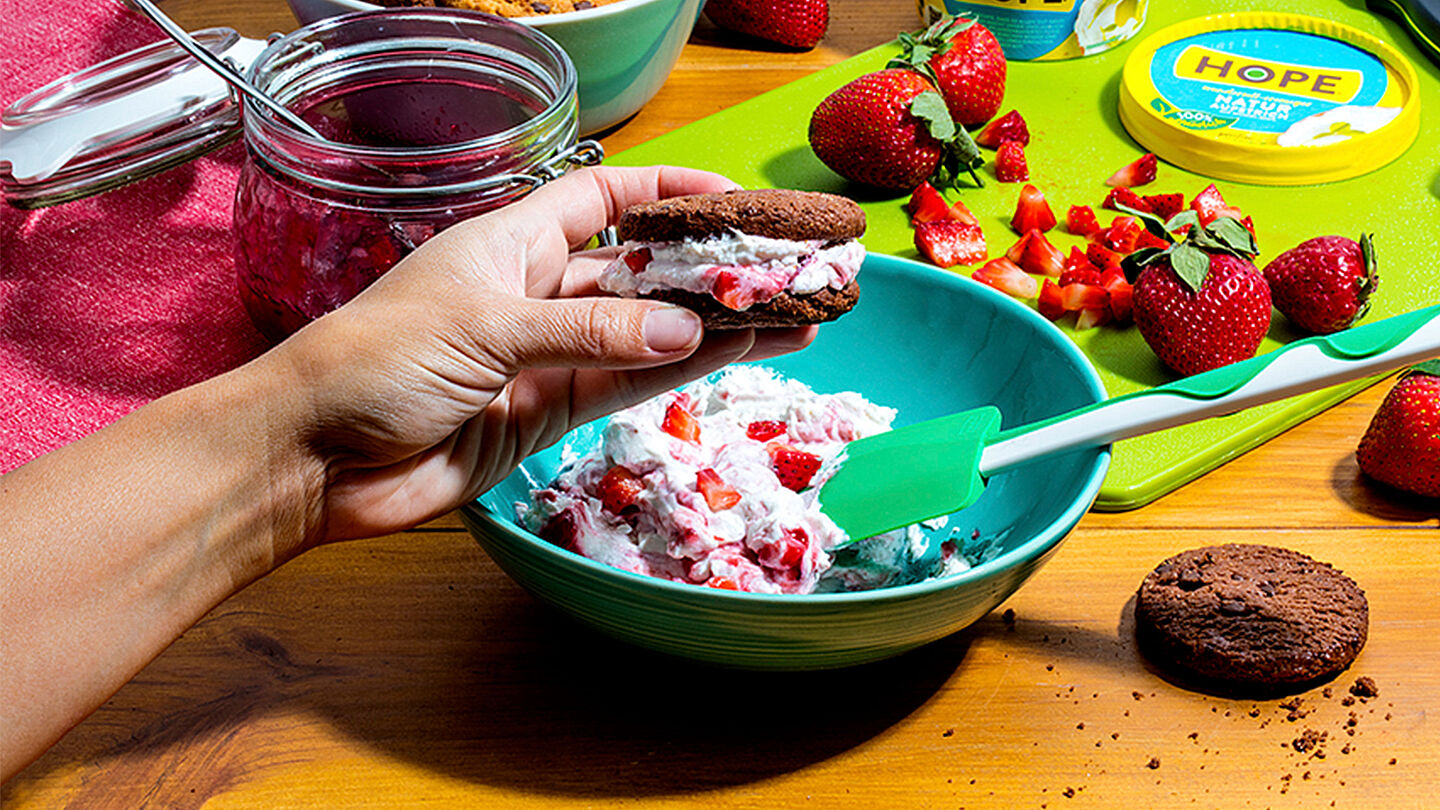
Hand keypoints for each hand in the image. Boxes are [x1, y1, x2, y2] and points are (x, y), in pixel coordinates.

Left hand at [271, 166, 816, 544]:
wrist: (313, 459)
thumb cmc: (377, 360)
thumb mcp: (486, 327)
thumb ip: (587, 331)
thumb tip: (683, 330)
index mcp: (511, 242)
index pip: (604, 199)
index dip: (668, 192)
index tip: (734, 199)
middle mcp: (537, 292)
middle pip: (641, 270)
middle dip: (710, 269)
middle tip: (785, 269)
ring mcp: (547, 356)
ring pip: (647, 334)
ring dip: (714, 326)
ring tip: (793, 315)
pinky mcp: (547, 413)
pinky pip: (627, 385)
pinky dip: (678, 374)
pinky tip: (736, 356)